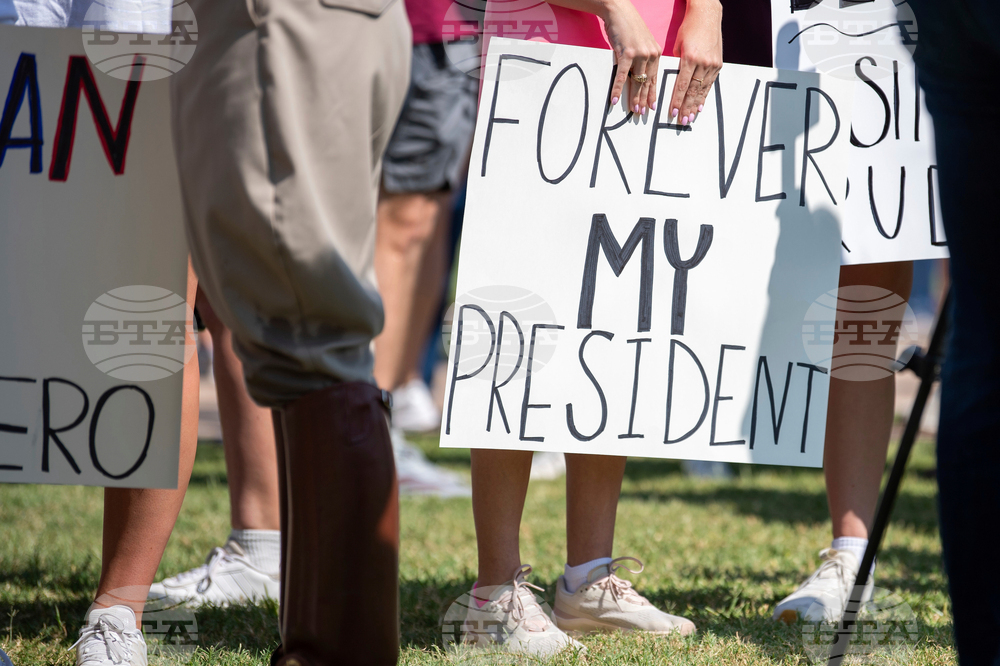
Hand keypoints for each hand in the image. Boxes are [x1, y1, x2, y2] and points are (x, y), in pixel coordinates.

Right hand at [601, 0, 661, 114]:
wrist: (618, 11)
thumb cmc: (628, 27)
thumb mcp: (640, 43)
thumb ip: (642, 58)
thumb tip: (638, 74)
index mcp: (656, 53)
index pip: (655, 78)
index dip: (653, 94)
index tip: (652, 107)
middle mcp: (650, 54)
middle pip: (647, 82)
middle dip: (644, 100)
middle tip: (642, 114)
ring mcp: (639, 54)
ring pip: (637, 81)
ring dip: (634, 98)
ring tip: (633, 111)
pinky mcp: (626, 54)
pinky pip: (622, 76)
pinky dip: (618, 89)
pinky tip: (615, 100)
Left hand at [669, 0, 722, 124]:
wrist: (707, 15)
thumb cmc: (688, 28)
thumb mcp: (677, 45)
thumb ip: (676, 63)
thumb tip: (673, 79)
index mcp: (690, 58)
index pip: (682, 85)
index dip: (677, 101)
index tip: (673, 113)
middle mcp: (703, 63)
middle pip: (693, 91)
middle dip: (686, 107)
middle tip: (682, 121)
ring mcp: (712, 64)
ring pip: (702, 89)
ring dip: (695, 105)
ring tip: (691, 117)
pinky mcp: (718, 63)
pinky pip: (710, 83)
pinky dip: (704, 95)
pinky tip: (700, 105)